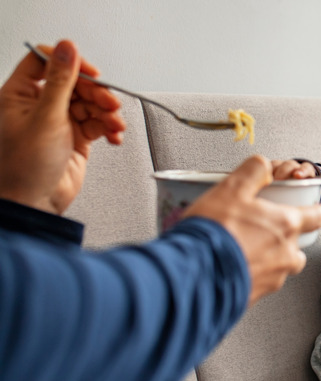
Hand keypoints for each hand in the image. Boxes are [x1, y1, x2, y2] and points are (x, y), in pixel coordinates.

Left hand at [0, 40, 125, 214]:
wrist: (34, 205)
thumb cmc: (24, 168)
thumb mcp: (45, 118)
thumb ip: (60, 81)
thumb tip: (67, 49)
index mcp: (19, 95)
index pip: (44, 63)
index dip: (70, 63)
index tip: (91, 73)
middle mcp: (38, 106)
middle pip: (74, 84)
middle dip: (96, 93)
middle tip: (108, 104)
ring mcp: (58, 122)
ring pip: (89, 104)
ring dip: (106, 112)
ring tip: (114, 124)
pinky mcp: (75, 139)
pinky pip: (97, 124)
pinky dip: (108, 128)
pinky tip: (113, 135)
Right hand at [184, 155, 320, 305]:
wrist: (194, 275)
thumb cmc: (214, 232)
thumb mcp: (232, 188)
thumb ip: (253, 172)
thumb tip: (264, 165)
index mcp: (286, 225)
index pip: (318, 216)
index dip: (320, 212)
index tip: (320, 212)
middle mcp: (286, 254)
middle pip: (298, 246)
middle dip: (286, 239)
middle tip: (264, 231)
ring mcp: (273, 278)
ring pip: (281, 266)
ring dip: (269, 258)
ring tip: (244, 249)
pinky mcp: (256, 295)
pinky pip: (260, 282)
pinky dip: (251, 274)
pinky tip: (232, 266)